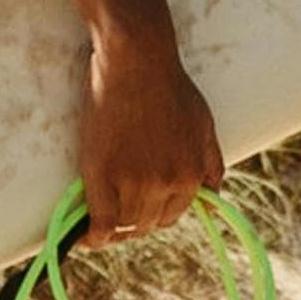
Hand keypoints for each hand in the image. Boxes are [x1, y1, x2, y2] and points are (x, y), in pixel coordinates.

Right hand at [75, 18, 223, 243]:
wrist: (138, 62)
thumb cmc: (171, 86)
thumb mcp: (204, 126)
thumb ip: (211, 165)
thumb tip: (214, 201)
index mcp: (191, 176)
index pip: (172, 216)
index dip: (154, 216)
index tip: (140, 213)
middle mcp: (166, 185)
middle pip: (147, 223)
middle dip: (133, 223)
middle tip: (116, 216)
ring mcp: (134, 182)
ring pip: (125, 224)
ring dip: (113, 229)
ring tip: (99, 226)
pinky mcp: (104, 174)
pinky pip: (101, 222)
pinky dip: (94, 235)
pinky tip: (87, 238)